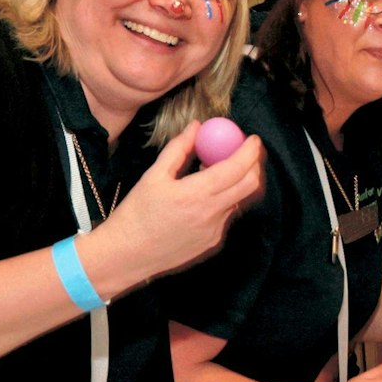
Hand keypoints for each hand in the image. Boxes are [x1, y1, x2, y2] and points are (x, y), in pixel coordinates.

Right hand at [89, 121, 263, 287]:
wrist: (128, 255)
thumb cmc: (137, 214)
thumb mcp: (154, 176)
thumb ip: (178, 149)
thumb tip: (196, 127)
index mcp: (197, 195)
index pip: (237, 169)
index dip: (250, 151)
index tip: (253, 139)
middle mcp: (212, 214)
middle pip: (250, 185)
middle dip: (253, 165)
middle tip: (245, 152)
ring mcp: (215, 231)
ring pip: (239, 200)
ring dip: (237, 182)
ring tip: (216, 170)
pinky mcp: (212, 242)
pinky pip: (227, 215)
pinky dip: (224, 199)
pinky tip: (205, 195)